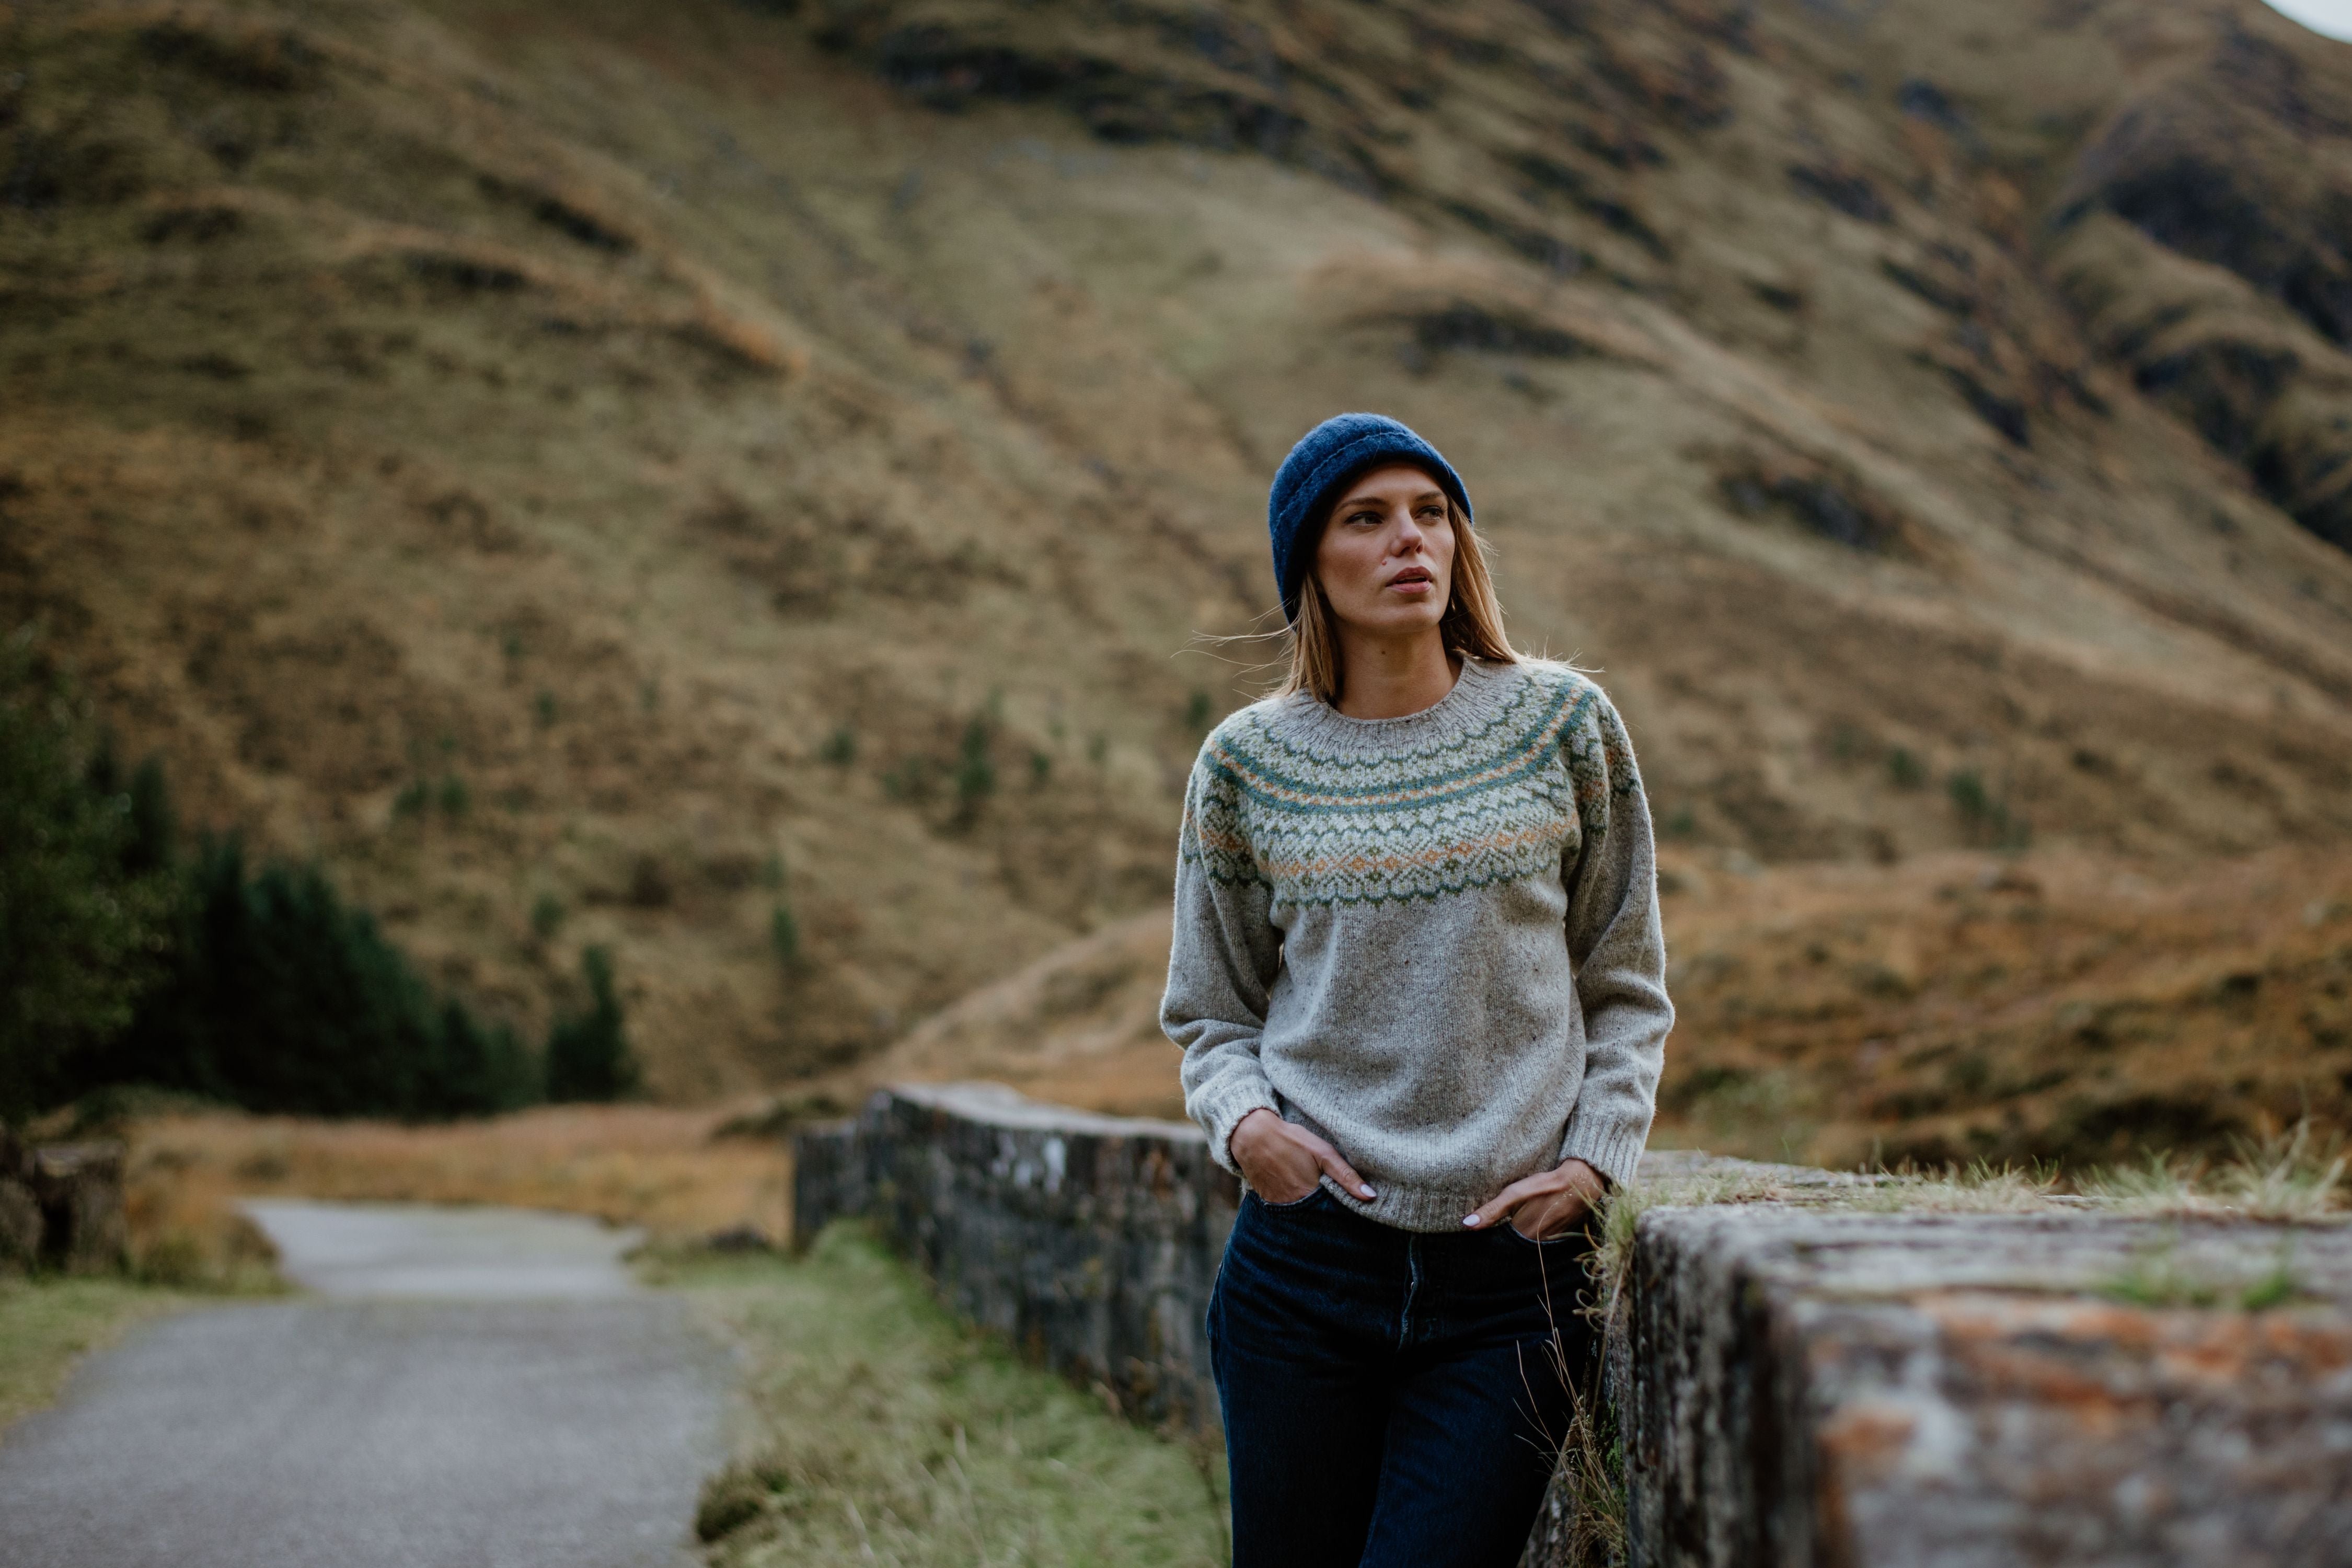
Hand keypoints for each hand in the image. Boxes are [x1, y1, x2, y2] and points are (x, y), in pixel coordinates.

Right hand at [1229, 1108, 1376, 1204]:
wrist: (1252, 1136)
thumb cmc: (1292, 1141)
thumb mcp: (1324, 1153)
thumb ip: (1347, 1176)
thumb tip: (1371, 1197)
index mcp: (1311, 1196)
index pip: (1333, 1216)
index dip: (1343, 1215)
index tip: (1352, 1214)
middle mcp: (1294, 1207)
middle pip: (1317, 1219)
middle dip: (1327, 1217)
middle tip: (1336, 1210)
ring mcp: (1279, 1207)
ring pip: (1302, 1217)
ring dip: (1311, 1213)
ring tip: (1319, 1204)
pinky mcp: (1269, 1203)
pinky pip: (1286, 1212)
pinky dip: (1296, 1209)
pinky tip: (1300, 1197)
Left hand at [1461, 1157, 1606, 1240]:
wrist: (1580, 1183)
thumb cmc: (1545, 1186)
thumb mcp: (1515, 1194)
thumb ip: (1491, 1211)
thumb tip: (1467, 1224)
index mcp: (1522, 1234)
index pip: (1500, 1245)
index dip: (1489, 1242)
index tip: (1479, 1240)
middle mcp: (1536, 1243)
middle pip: (1514, 1247)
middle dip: (1503, 1243)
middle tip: (1491, 1237)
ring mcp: (1549, 1242)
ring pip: (1527, 1246)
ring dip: (1518, 1241)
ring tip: (1509, 1231)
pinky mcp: (1560, 1236)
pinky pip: (1541, 1242)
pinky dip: (1533, 1237)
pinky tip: (1531, 1226)